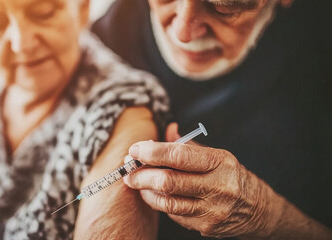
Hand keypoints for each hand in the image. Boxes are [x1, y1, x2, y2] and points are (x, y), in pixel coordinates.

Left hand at [123, 123, 277, 237]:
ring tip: (136, 182)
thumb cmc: (232, 176)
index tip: (134, 150)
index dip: (151, 152)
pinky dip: (160, 203)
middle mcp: (218, 186)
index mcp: (220, 162)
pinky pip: (174, 214)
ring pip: (167, 202)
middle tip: (128, 170)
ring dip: (145, 191)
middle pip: (168, 181)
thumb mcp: (216, 155)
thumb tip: (168, 129)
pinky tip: (155, 195)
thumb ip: (188, 145)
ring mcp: (212, 210)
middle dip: (141, 174)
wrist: (259, 210)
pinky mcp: (206, 226)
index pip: (179, 156)